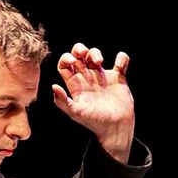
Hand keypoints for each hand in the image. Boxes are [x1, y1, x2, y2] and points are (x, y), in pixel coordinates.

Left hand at [52, 43, 134, 162]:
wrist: (115, 129)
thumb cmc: (95, 123)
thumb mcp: (75, 113)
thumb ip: (62, 101)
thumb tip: (54, 86)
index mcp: (75, 84)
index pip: (64, 65)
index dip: (65, 58)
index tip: (72, 61)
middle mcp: (88, 78)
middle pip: (79, 56)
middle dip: (79, 49)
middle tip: (83, 53)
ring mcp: (103, 77)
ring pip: (96, 55)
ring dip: (96, 53)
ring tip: (99, 62)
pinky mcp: (118, 79)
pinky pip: (122, 63)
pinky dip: (123, 59)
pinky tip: (120, 66)